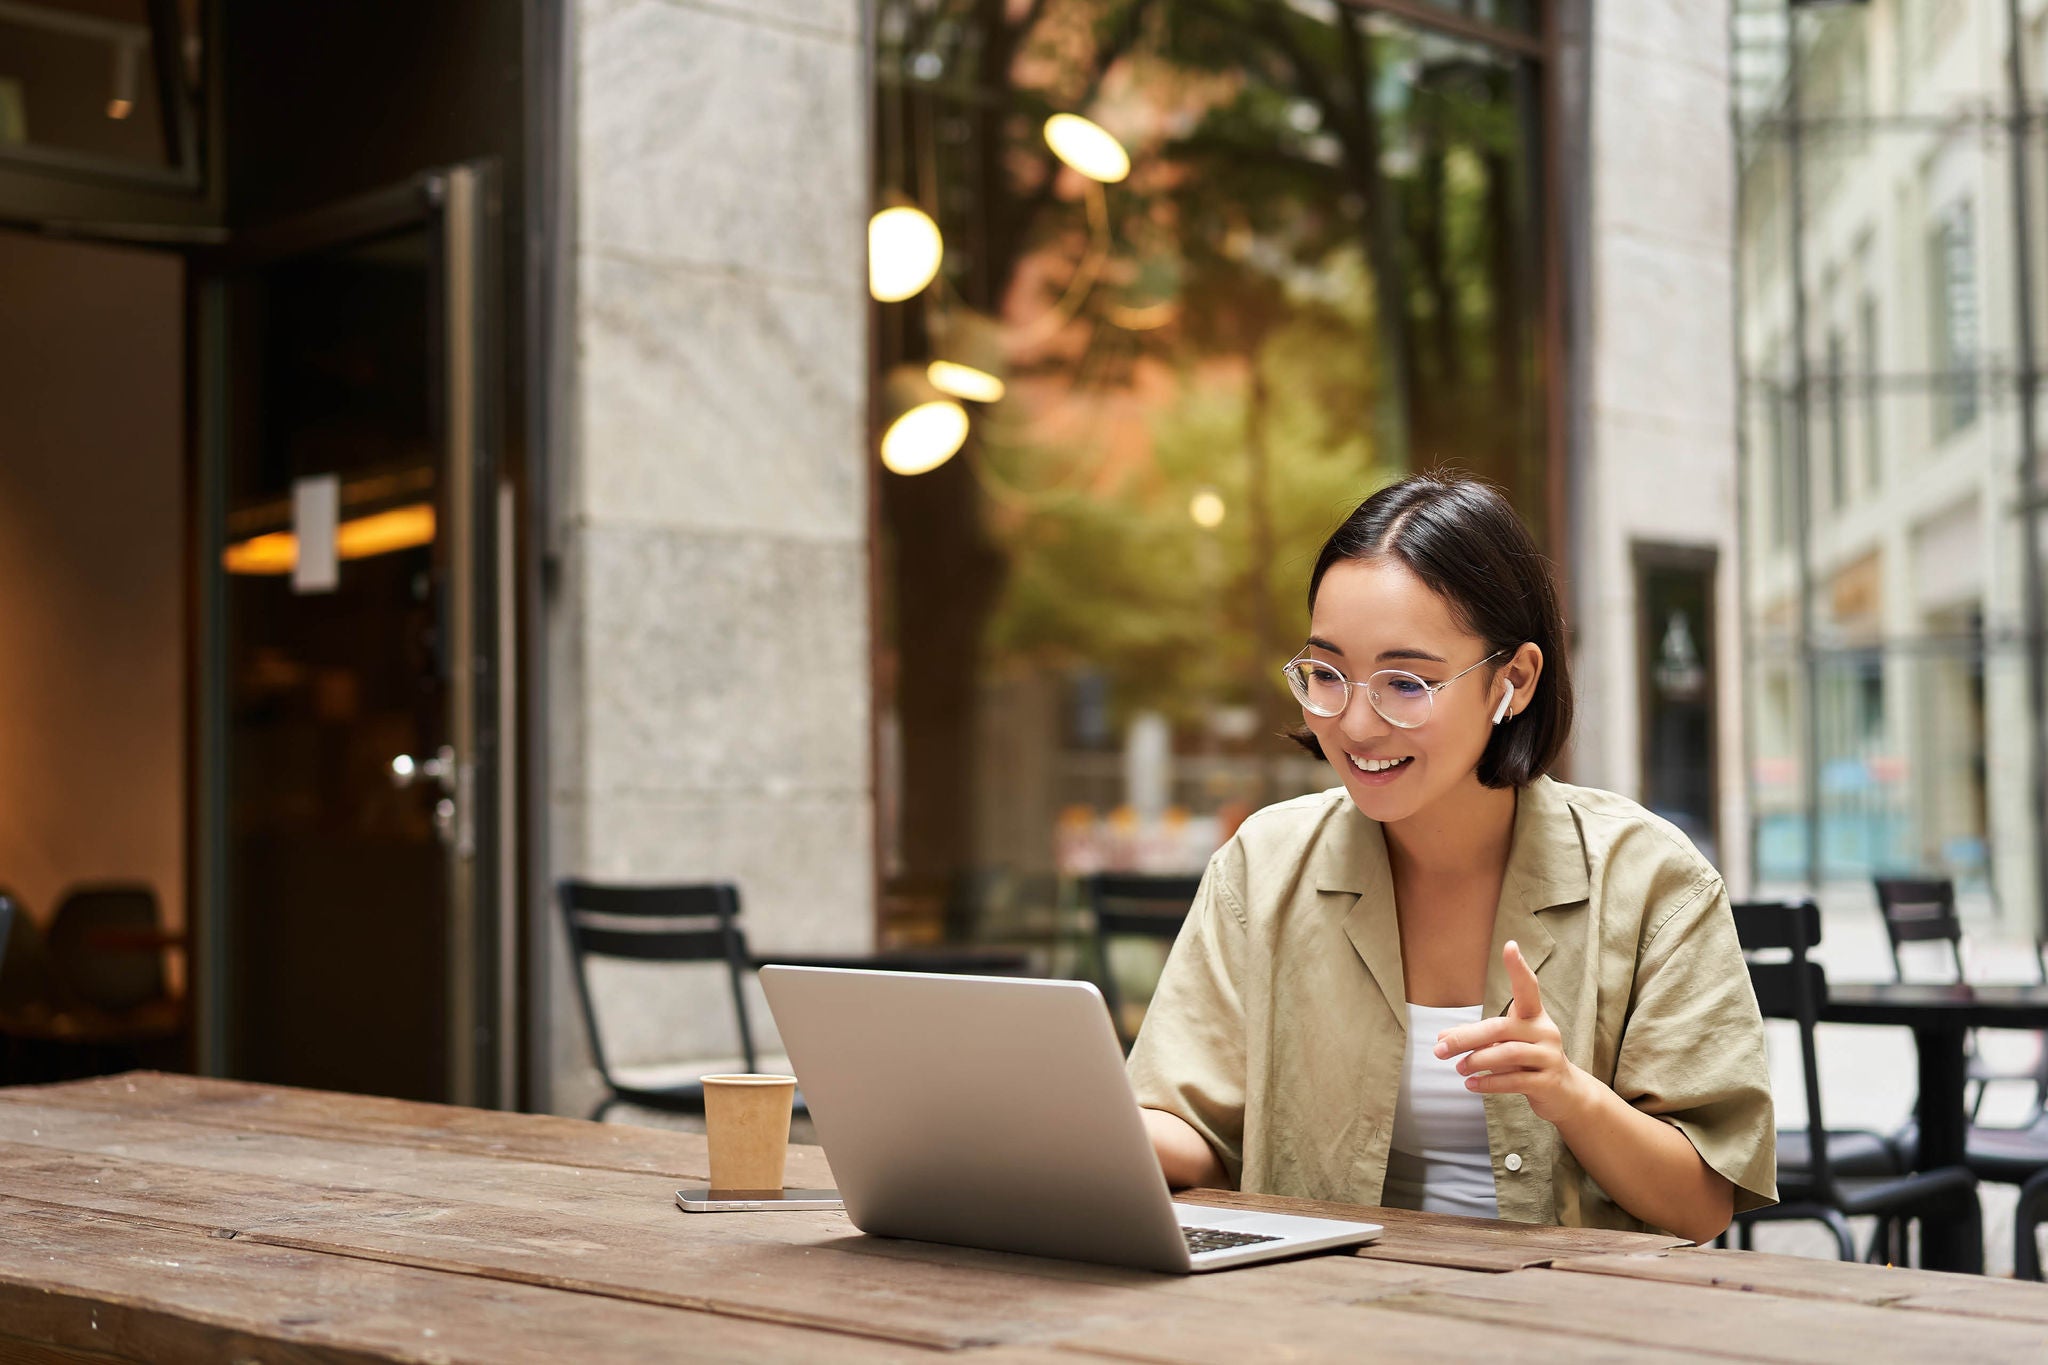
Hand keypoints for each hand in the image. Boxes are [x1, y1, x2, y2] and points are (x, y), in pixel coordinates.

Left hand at [1431, 940, 1587, 1125]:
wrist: (1565, 1092)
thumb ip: (1476, 1038)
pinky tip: (1472, 1085)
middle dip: (1465, 1038)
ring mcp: (1549, 1055)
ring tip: (1458, 1068)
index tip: (1509, 946)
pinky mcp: (1548, 1081)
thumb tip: (1440, 1038)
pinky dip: (1489, 1083)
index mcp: (1533, 1015)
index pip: (1527, 987)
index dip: (1518, 967)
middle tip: (1439, 1050)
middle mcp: (1544, 1030)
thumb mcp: (1504, 1044)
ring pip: (1508, 1053)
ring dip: (1477, 1061)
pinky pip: (1515, 1080)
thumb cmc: (1528, 1060)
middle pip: (1500, 1027)